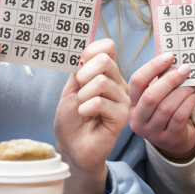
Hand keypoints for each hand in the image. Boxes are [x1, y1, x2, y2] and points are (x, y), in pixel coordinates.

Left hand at [54, 39, 129, 193]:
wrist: (71, 147)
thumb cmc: (72, 119)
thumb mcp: (71, 87)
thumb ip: (79, 67)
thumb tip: (85, 47)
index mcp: (108, 73)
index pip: (107, 46)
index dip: (89, 52)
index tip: (77, 69)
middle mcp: (119, 83)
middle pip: (104, 60)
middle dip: (83, 75)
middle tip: (79, 93)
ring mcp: (122, 99)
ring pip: (101, 81)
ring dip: (83, 97)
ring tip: (83, 109)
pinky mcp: (122, 116)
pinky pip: (100, 101)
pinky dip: (85, 109)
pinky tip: (87, 118)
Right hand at [128, 52, 194, 160]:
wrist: (173, 140)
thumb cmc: (163, 111)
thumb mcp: (156, 96)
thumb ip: (160, 78)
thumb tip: (174, 58)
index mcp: (131, 103)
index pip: (137, 81)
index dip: (152, 67)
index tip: (169, 56)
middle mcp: (138, 119)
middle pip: (151, 96)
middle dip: (170, 80)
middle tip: (186, 69)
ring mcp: (152, 132)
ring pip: (167, 107)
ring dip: (183, 91)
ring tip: (193, 83)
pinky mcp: (169, 138)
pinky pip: (180, 117)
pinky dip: (190, 102)